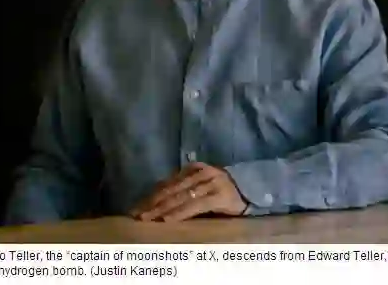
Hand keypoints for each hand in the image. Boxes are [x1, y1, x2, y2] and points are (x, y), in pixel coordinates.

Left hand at [129, 162, 247, 221]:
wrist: (250, 188)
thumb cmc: (221, 189)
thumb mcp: (201, 184)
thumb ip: (184, 187)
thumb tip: (158, 198)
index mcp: (193, 168)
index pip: (167, 183)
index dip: (151, 195)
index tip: (136, 207)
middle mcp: (199, 173)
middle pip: (170, 190)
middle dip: (152, 203)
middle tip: (136, 214)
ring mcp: (209, 183)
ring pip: (179, 198)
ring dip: (161, 209)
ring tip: (147, 218)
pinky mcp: (217, 196)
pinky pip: (194, 206)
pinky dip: (179, 213)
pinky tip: (168, 219)